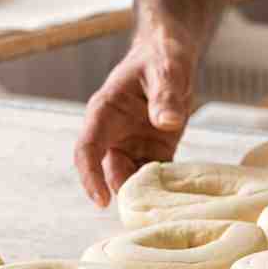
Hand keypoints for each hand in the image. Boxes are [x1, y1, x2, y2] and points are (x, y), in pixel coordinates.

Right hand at [74, 31, 196, 206]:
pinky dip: (165, 189)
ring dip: (146, 195)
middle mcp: (113, 133)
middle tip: (147, 213)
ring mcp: (132, 145)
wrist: (171, 55)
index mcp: (105, 112)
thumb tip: (167, 122)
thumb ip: (165, 95)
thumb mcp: (167, 69)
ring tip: (166, 209)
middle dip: (124, 194)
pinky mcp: (154, 152)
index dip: (90, 176)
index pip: (88, 149)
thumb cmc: (161, 56)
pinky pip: (155, 177)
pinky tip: (180, 200)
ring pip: (131, 179)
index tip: (101, 200)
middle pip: (108, 172)